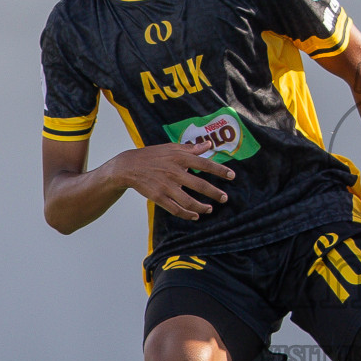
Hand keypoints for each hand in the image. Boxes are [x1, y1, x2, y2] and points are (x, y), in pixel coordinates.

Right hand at [115, 142, 234, 220]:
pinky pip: (175, 209)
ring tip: (210, 209)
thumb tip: (209, 145)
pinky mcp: (158, 197)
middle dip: (215, 193)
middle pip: (199, 185)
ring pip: (188, 201)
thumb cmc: (153, 155)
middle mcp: (174, 172)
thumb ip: (191, 148)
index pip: (204, 164)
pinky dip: (187, 214)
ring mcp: (165, 186)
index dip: (219, 170)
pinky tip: (195, 215)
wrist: (128, 166)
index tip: (232, 176)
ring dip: (202, 207)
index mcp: (179, 157)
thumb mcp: (171, 148)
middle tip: (225, 198)